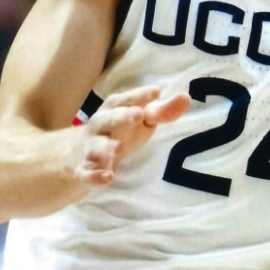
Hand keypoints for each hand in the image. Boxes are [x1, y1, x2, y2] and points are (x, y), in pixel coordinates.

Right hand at [74, 85, 190, 186]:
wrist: (82, 153)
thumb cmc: (121, 131)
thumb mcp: (141, 121)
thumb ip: (162, 111)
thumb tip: (186, 98)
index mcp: (115, 108)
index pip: (127, 99)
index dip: (140, 96)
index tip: (156, 92)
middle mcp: (100, 125)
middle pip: (109, 118)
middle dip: (122, 116)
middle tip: (138, 114)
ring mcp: (91, 147)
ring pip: (96, 146)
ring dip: (106, 147)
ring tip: (118, 149)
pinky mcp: (85, 169)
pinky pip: (87, 173)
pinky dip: (95, 176)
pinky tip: (108, 178)